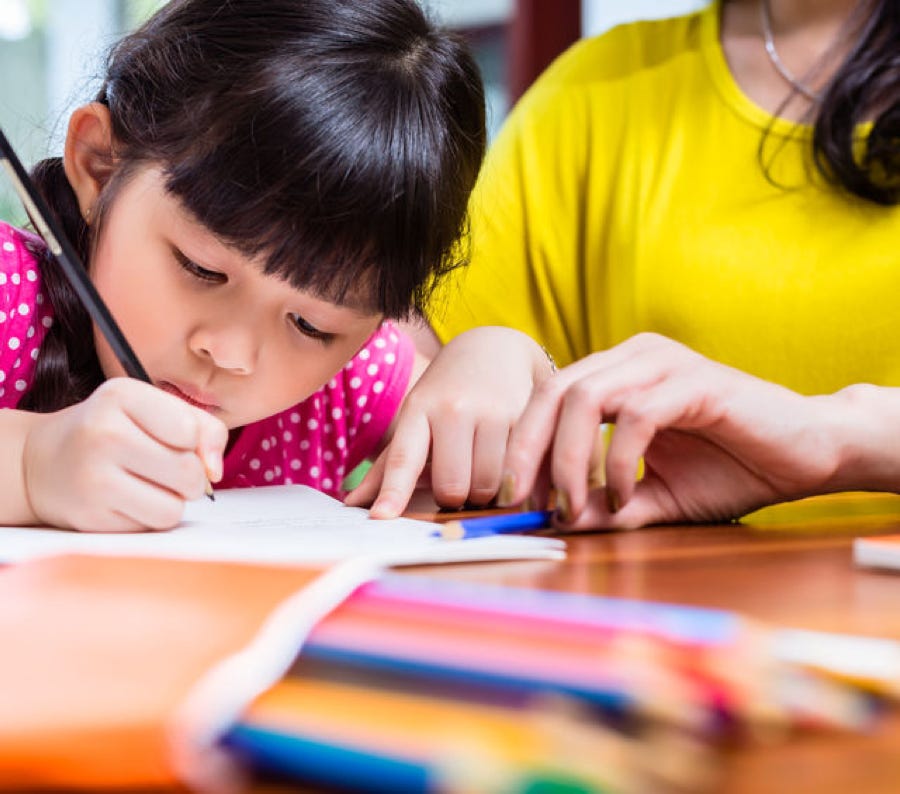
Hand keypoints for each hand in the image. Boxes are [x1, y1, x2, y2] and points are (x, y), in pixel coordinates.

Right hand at [23, 378, 227, 530]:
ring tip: (149, 485)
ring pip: (174, 508)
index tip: (176, 440)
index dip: (195, 442)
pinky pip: (151, 526)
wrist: (42, 461)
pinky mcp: (91, 517)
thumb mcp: (153, 409)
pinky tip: (128, 500)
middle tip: (165, 467)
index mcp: (121, 395)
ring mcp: (93, 478)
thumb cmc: (112, 431)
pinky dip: (149, 516)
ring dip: (172, 501)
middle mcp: (103, 434)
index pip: (190, 430)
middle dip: (190, 477)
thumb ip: (202, 428)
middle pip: (188, 473)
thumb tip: (214, 472)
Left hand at [345, 326, 553, 517]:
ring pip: (488, 486)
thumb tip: (352, 504)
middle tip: (459, 482)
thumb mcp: (415, 418)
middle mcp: (454, 409)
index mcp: (419, 410)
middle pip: (453, 487)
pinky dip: (512, 481)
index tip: (380, 518)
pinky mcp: (526, 418)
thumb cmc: (446, 394)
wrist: (494, 350)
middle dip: (455, 498)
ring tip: (484, 470)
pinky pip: (518, 474)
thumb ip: (389, 465)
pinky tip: (509, 464)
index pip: (403, 458)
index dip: (393, 492)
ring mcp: (492, 412)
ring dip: (486, 493)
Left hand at [501, 333, 846, 528]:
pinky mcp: (695, 382)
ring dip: (568, 460)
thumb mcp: (655, 496)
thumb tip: (554, 522)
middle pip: (553, 392)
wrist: (809, 454)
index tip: (512, 498)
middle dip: (528, 451)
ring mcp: (664, 363)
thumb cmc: (733, 469)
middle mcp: (634, 358)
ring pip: (585, 398)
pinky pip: (634, 416)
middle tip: (524, 502)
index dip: (521, 446)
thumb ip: (608, 505)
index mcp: (618, 374)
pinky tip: (622, 497)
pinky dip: (616, 462)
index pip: (547, 399)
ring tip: (572, 506)